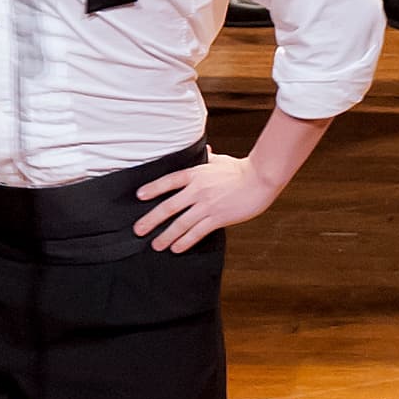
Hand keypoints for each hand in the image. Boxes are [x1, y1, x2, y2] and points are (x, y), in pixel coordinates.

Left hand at [131, 150, 284, 253]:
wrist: (261, 178)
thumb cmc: (242, 168)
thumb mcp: (220, 160)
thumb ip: (208, 158)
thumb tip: (205, 150)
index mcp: (196, 173)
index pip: (168, 181)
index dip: (152, 189)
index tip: (139, 196)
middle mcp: (198, 190)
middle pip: (168, 206)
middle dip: (151, 220)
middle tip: (138, 230)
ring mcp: (207, 205)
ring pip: (181, 223)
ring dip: (166, 236)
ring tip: (156, 245)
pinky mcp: (218, 217)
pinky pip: (197, 232)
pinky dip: (185, 241)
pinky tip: (176, 248)